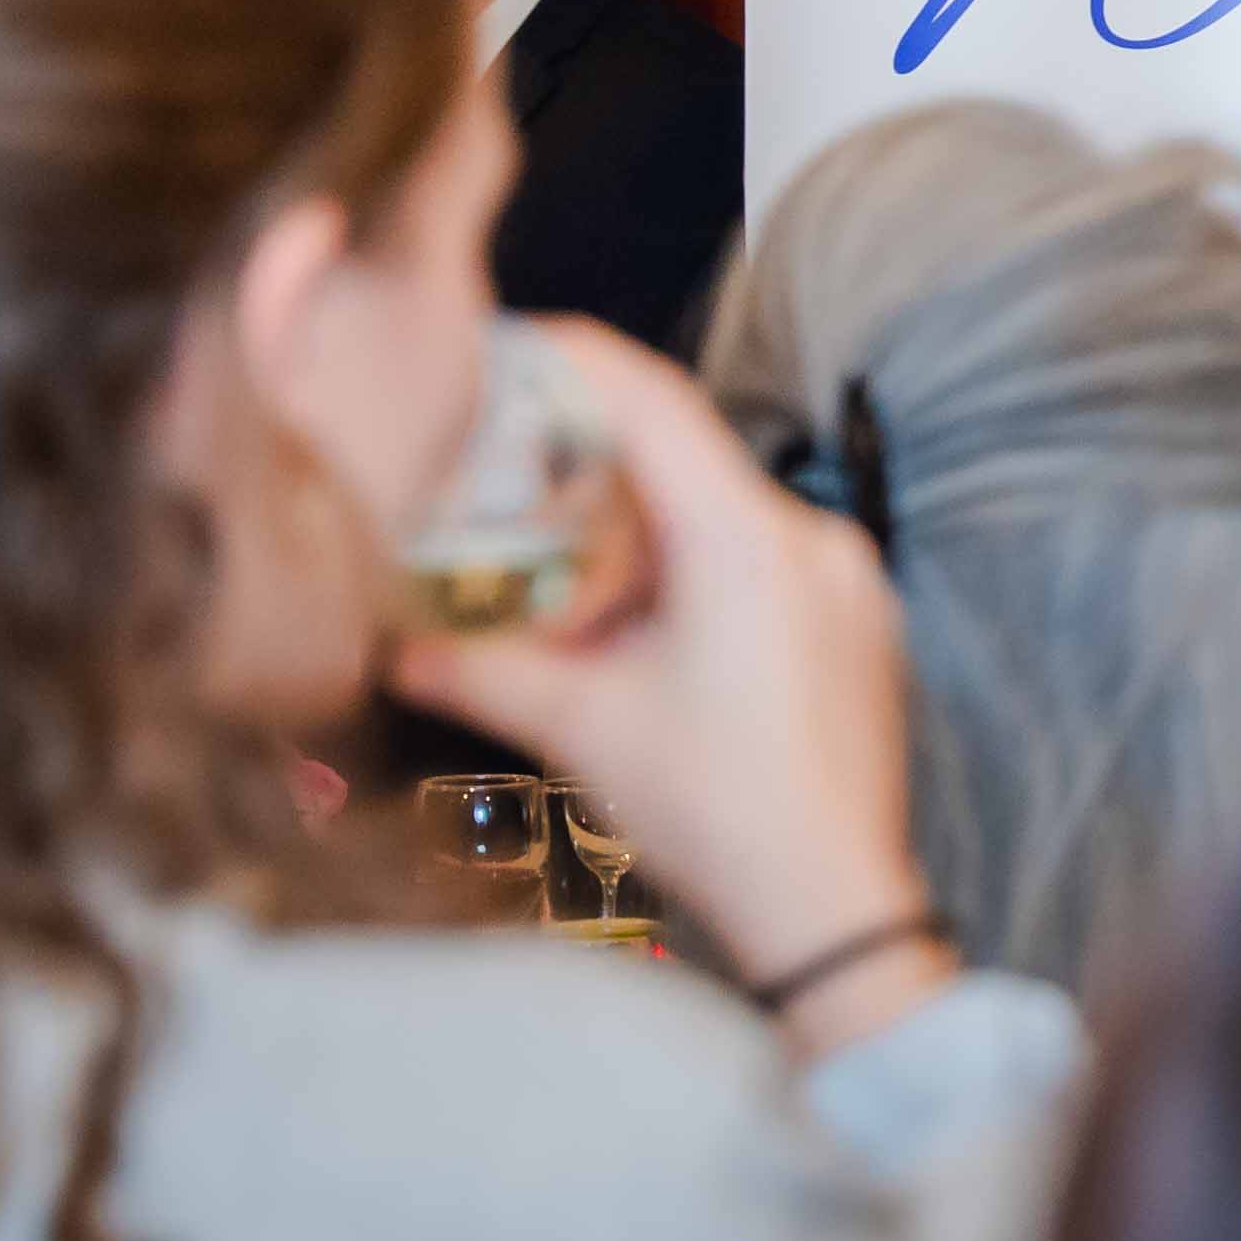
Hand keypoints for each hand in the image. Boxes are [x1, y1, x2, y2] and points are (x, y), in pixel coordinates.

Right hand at [392, 322, 950, 1050]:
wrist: (833, 902)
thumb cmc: (717, 807)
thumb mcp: (579, 726)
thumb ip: (476, 667)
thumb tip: (385, 638)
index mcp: (749, 539)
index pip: (654, 404)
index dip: (575, 359)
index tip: (507, 338)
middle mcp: (811, 539)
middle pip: (687, 457)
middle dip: (590, 455)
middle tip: (503, 459)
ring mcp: (846, 580)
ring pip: (723, 512)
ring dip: (638, 523)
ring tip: (553, 552)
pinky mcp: (855, 624)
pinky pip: (762, 560)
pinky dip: (691, 565)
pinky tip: (634, 614)